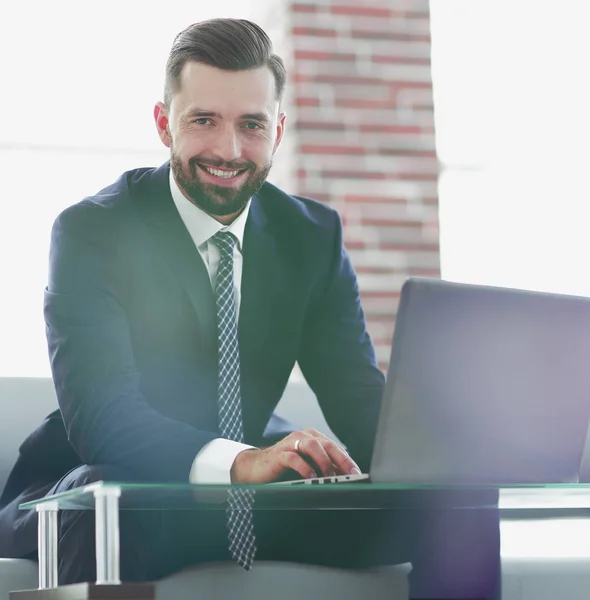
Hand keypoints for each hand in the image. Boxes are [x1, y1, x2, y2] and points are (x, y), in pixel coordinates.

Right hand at [230, 429, 360, 483]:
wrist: (257, 468)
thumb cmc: (285, 468)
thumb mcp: (307, 466)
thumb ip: (322, 468)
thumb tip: (344, 479)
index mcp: (313, 438)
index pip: (335, 447)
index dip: (347, 460)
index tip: (357, 473)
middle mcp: (303, 437)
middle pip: (327, 444)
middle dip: (341, 460)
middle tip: (350, 475)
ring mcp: (290, 443)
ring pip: (312, 446)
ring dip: (324, 462)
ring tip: (330, 477)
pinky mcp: (279, 454)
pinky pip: (294, 457)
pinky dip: (305, 468)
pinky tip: (311, 478)